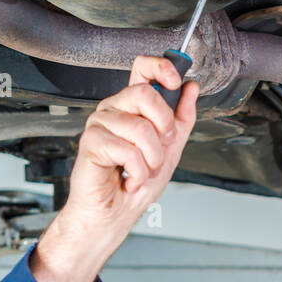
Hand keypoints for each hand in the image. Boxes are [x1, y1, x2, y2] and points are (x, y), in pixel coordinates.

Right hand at [31, 54, 198, 281]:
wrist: (115, 214)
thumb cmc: (135, 183)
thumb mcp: (170, 149)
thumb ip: (181, 118)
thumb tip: (190, 89)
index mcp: (132, 106)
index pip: (142, 68)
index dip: (161, 67)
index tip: (176, 82)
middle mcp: (114, 109)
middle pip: (143, 93)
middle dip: (164, 125)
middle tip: (163, 147)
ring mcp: (99, 124)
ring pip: (139, 127)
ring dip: (151, 158)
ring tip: (144, 171)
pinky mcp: (91, 143)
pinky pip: (126, 150)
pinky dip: (137, 172)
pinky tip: (129, 179)